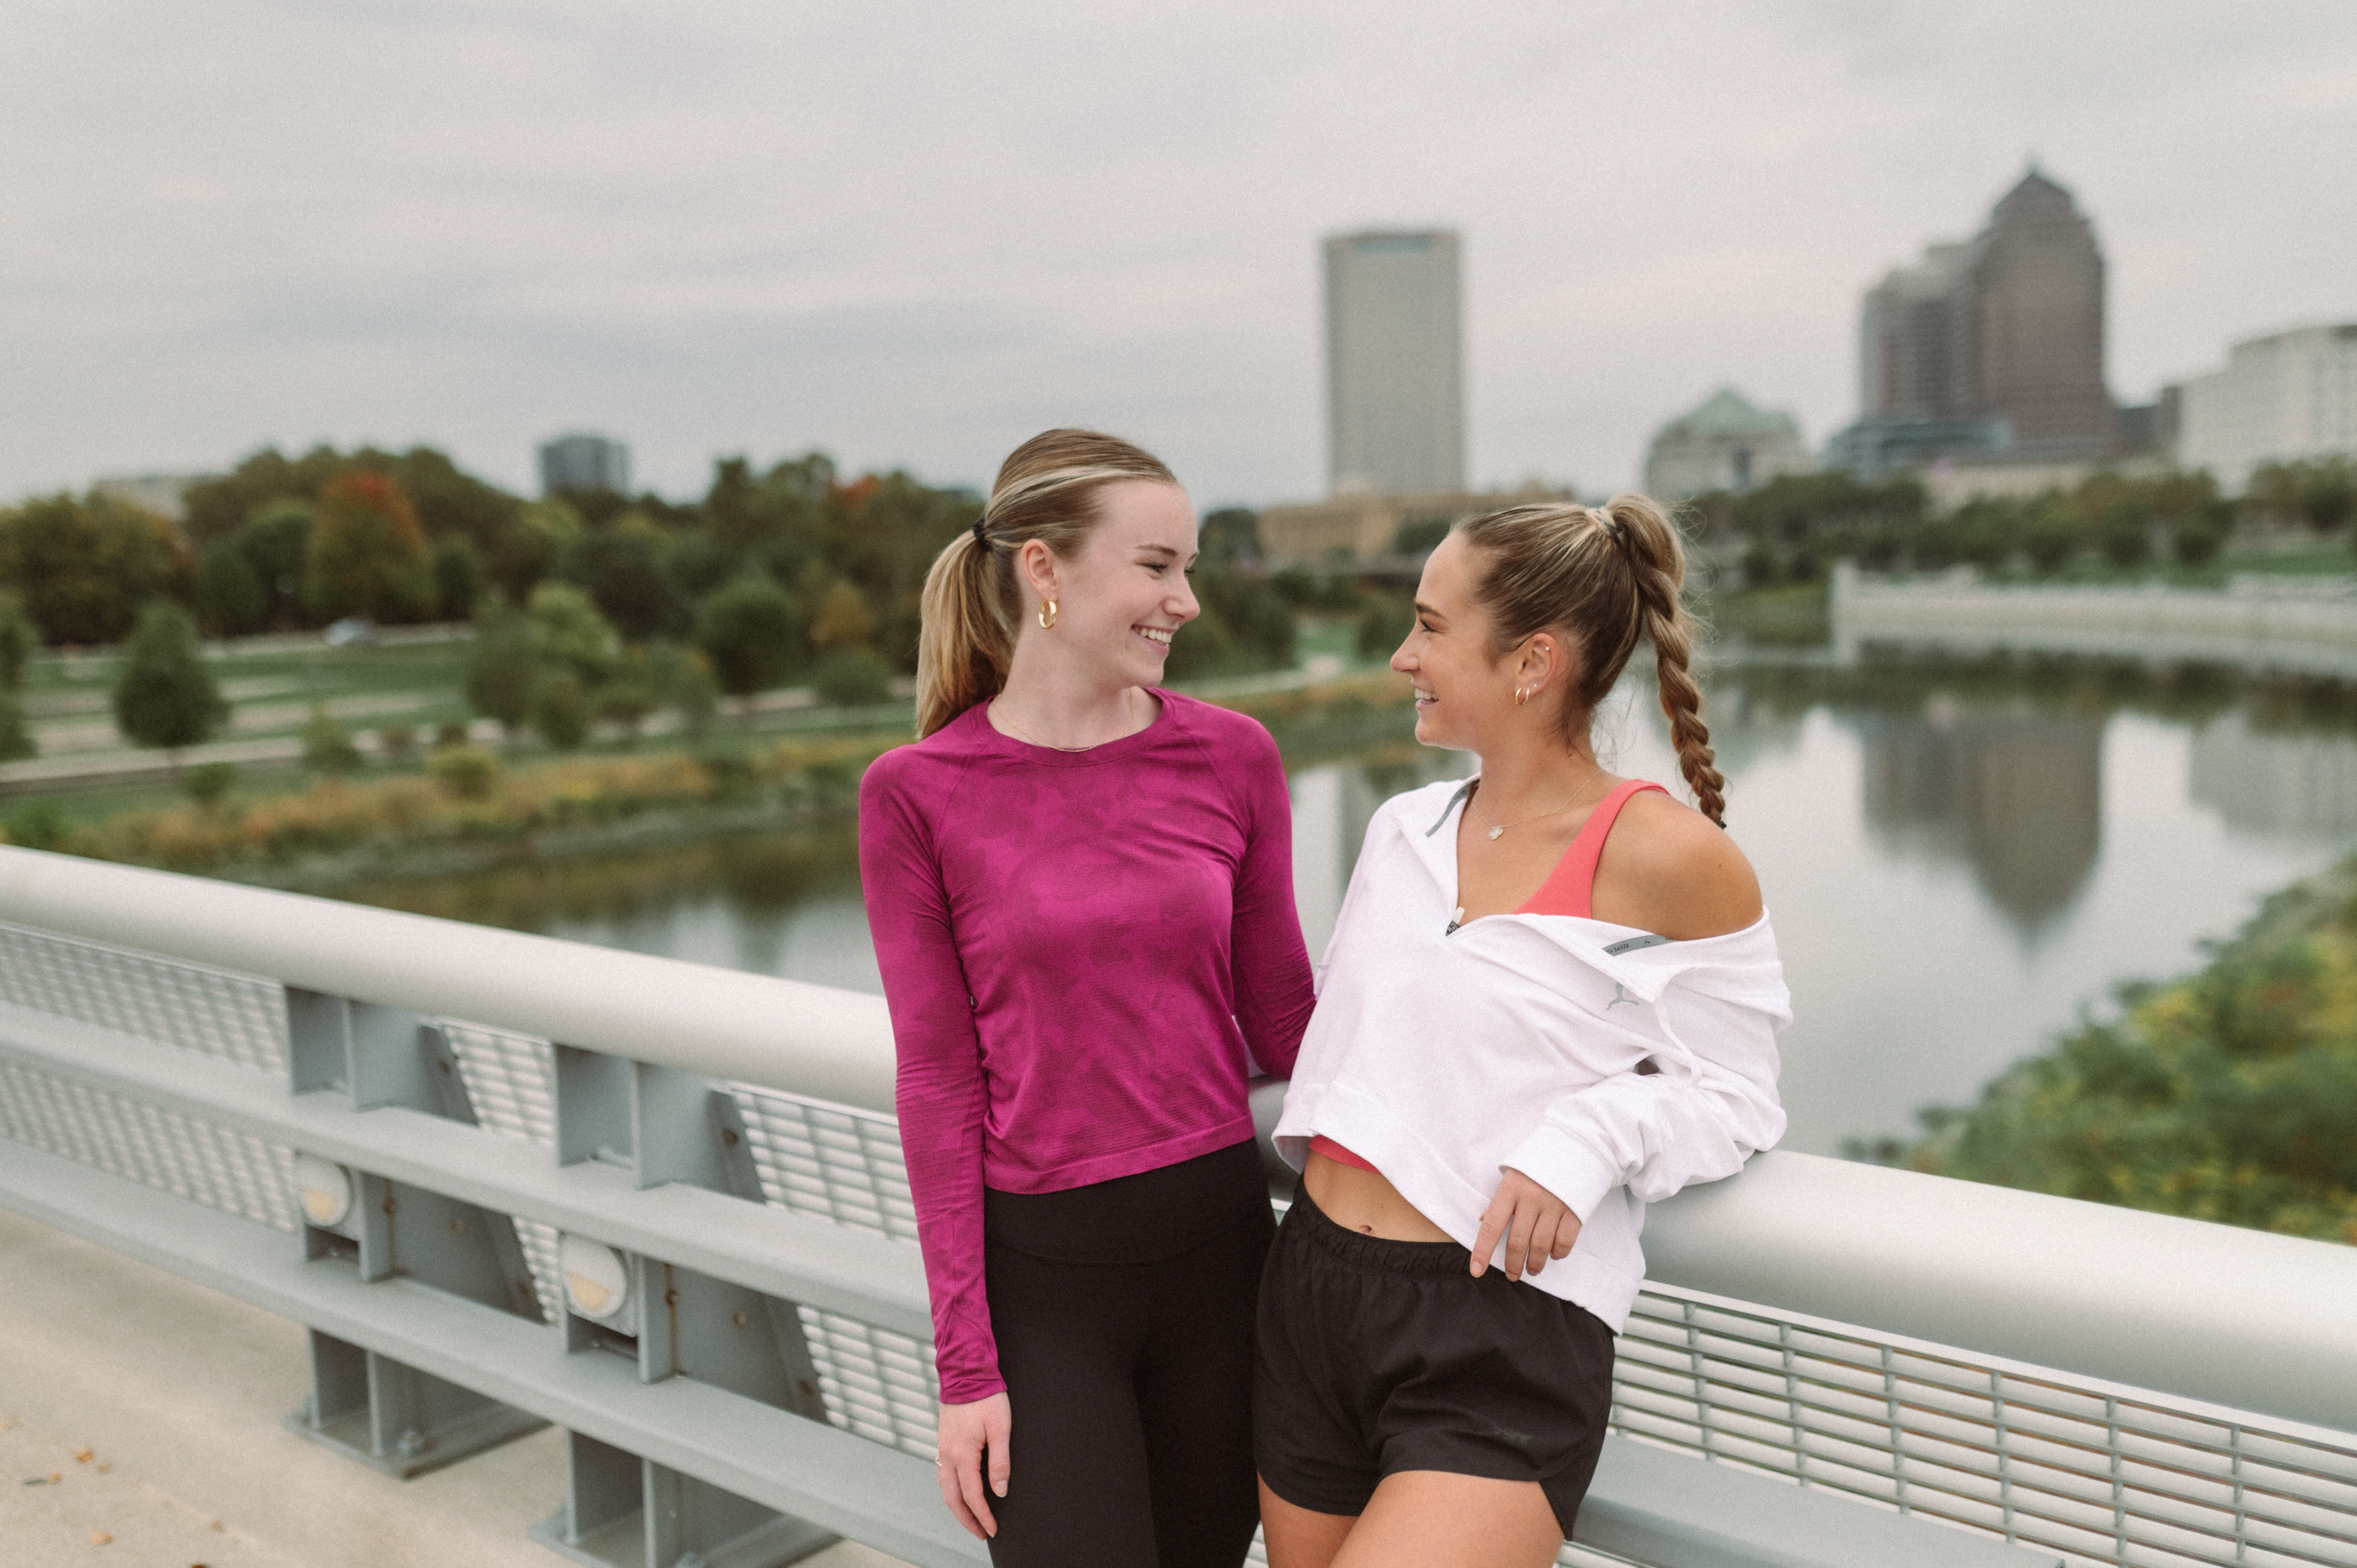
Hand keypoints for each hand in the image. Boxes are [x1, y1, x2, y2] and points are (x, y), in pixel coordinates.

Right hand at [934, 1391, 1010, 1539]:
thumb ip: (1000, 1461)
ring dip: (957, 1508)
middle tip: (981, 1533)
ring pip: (945, 1489)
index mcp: (962, 1454)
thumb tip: (1000, 1491)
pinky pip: (942, 1476)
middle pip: (953, 1499)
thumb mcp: (1001, 1428)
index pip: (972, 1495)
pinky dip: (950, 1491)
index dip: (983, 1516)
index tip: (993, 1529)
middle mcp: (947, 1455)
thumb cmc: (986, 1397)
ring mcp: (942, 1449)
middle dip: (967, 1519)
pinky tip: (959, 1494)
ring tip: (972, 1519)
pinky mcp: (942, 1442)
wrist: (965, 1372)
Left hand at [1470, 1168, 1580, 1280]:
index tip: (1476, 1270)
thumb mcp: (1513, 1174)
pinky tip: (1553, 1254)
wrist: (1575, 1145)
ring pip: (1541, 1246)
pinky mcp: (1575, 1211)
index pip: (1492, 1226)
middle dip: (1513, 1264)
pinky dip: (1558, 1253)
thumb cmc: (1538, 1162)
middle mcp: (1531, 1198)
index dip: (1482, 1251)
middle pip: (1518, 1242)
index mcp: (1511, 1188)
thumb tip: (1484, 1221)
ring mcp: (1555, 1205)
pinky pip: (1564, 1241)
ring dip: (1535, 1264)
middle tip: (1512, 1275)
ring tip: (1532, 1269)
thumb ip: (1500, 1200)